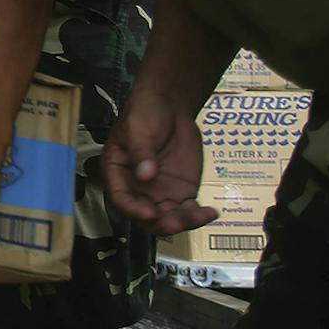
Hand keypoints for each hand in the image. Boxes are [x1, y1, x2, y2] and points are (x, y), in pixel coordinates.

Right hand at [102, 92, 214, 235]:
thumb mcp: (137, 128)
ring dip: (183, 222)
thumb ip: (141, 151)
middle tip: (177, 222)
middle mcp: (138, 188)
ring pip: (169, 218)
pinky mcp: (181, 191)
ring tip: (200, 216)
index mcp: (118, 173)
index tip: (150, 213)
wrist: (169, 106)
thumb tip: (145, 175)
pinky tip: (210, 213)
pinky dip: (199, 216)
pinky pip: (189, 210)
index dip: (133, 210)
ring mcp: (160, 192)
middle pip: (146, 216)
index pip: (121, 199)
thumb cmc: (144, 113)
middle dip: (161, 223)